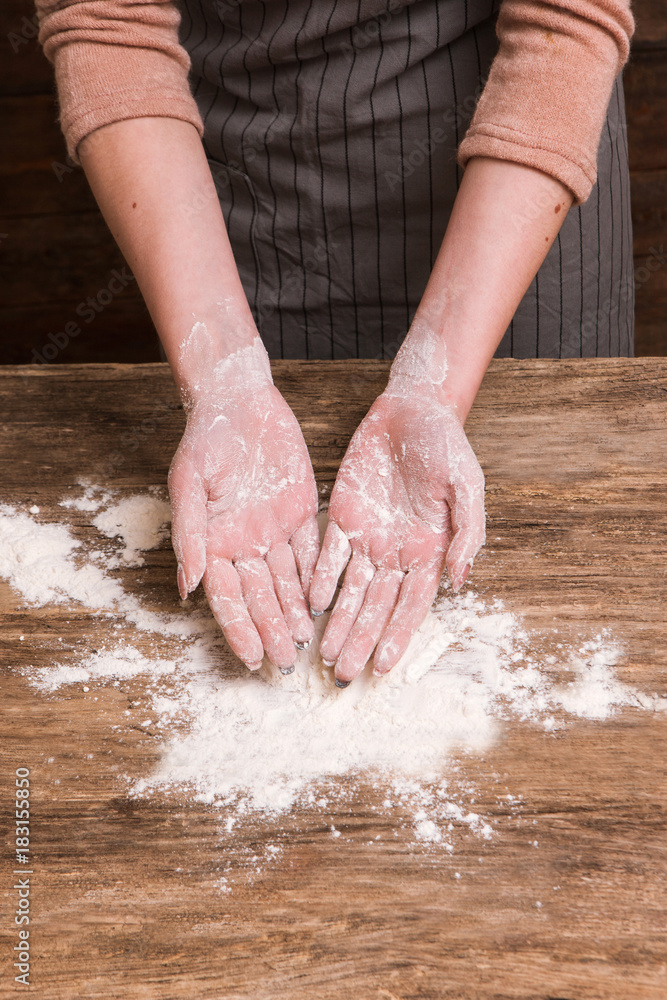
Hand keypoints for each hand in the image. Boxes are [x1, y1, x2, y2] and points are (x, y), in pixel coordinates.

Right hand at [168, 357, 319, 672]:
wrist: (240, 399)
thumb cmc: (205, 438)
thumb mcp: (190, 482)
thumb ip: (190, 534)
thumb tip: (187, 586)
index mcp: (213, 543)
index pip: (227, 597)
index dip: (239, 628)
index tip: (251, 659)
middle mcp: (244, 544)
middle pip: (260, 596)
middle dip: (272, 630)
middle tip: (287, 662)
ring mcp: (275, 530)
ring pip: (288, 582)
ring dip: (297, 612)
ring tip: (308, 643)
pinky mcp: (302, 512)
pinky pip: (313, 552)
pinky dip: (318, 579)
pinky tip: (328, 603)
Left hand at [308, 387, 484, 684]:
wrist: (412, 408)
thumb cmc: (447, 445)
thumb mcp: (467, 484)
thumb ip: (467, 532)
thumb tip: (459, 580)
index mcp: (430, 550)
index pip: (411, 604)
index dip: (398, 635)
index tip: (383, 667)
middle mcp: (397, 552)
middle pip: (376, 606)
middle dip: (360, 641)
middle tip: (342, 674)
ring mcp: (368, 536)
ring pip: (350, 589)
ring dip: (338, 622)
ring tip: (323, 655)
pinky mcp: (342, 514)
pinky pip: (328, 555)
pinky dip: (320, 580)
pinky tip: (311, 605)